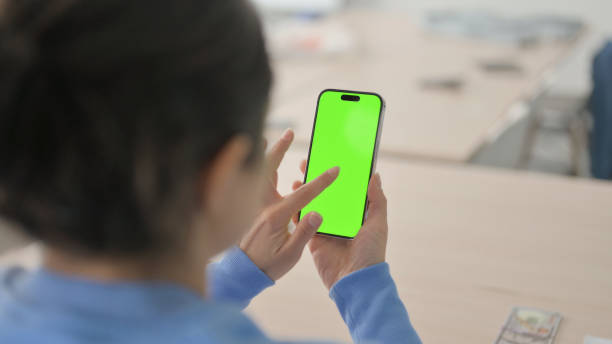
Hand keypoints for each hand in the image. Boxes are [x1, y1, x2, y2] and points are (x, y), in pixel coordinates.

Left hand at [240, 129, 338, 280]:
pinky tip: (258, 161)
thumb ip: (304, 234)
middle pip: (270, 170)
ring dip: (264, 154)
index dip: (321, 181)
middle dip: (281, 149)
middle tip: (289, 132)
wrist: (240, 274)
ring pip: (257, 172)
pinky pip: (251, 181)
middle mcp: (262, 206)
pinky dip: (255, 167)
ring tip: (267, 137)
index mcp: (276, 216)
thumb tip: (318, 213)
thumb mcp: (290, 255)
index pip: (303, 193)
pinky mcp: (248, 208)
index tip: (335, 170)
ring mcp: (252, 205)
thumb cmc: (267, 266)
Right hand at [292, 160, 387, 289]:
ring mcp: (325, 227)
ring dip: (305, 191)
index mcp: (356, 214)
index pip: (346, 189)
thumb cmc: (371, 253)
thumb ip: (377, 200)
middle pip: (327, 194)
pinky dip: (297, 210)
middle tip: (308, 162)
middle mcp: (340, 219)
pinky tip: (290, 196)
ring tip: (297, 176)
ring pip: (313, 204)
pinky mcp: (313, 238)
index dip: (338, 175)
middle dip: (317, 178)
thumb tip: (374, 175)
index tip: (330, 157)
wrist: (355, 281)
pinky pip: (303, 221)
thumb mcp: (378, 223)